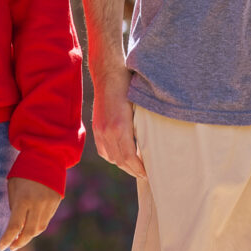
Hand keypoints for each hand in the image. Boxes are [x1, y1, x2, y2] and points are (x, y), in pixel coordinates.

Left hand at [0, 177, 61, 249]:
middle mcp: (38, 203)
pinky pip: (47, 219)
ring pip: (40, 227)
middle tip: (12, 246)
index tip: (1, 247)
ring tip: (21, 238)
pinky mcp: (56, 201)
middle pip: (30, 232)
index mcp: (24, 199)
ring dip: (30, 235)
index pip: (15, 226)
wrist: (46, 155)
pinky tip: (31, 225)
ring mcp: (49, 203)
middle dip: (20, 242)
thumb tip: (16, 224)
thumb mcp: (13, 186)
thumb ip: (14, 206)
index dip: (7, 239)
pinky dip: (38, 225)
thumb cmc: (24, 170)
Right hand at [91, 59, 142, 176]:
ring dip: (123, 165)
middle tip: (145, 175)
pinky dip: (112, 157)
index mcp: (120, 127)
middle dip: (133, 170)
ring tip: (135, 169)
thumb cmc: (129, 87)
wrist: (108, 75)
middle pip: (120, 161)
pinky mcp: (96, 128)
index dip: (139, 168)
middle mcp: (108, 131)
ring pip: (111, 157)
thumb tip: (153, 145)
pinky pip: (103, 150)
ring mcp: (100, 130)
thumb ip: (142, 127)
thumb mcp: (139, 107)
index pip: (130, 157)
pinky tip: (121, 158)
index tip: (149, 173)